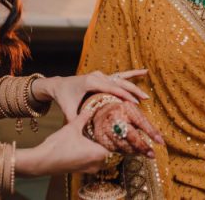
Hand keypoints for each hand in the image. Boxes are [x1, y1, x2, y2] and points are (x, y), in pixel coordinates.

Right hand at [17, 108, 109, 175]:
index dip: (118, 140)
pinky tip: (90, 146)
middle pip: (111, 156)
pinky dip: (95, 156)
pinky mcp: (80, 170)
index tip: (118, 130)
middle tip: (110, 132)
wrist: (41, 161)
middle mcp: (95, 164)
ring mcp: (88, 169)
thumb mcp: (72, 127)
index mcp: (97, 154)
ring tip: (101, 138)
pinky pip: (94, 163)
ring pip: (102, 161)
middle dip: (111, 145)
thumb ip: (83, 117)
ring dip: (103, 151)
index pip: (116, 149)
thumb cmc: (57, 145)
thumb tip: (91, 107)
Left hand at [32, 69, 149, 121]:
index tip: (135, 103)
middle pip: (119, 83)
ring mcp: (101, 75)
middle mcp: (98, 76)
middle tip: (144, 100)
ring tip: (145, 94)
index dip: (124, 96)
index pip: (112, 88)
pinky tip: (143, 71)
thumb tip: (85, 133)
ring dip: (134, 85)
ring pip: (122, 79)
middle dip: (133, 91)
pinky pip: (119, 76)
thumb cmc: (64, 97)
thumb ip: (76, 120)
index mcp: (92, 82)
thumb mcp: (68, 109)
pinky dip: (132, 74)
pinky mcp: (103, 77)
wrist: (58, 85)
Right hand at [90, 102, 164, 157]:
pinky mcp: (100, 138)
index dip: (151, 132)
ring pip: (123, 145)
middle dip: (142, 147)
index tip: (161, 142)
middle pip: (131, 136)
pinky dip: (123, 151)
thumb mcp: (135, 113)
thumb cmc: (124, 113)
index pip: (141, 121)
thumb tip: (160, 139)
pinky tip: (128, 149)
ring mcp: (106, 128)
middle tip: (152, 155)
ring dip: (134, 151)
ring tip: (141, 152)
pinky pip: (115, 150)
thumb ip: (146, 124)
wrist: (101, 111)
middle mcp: (115, 118)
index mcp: (126, 108)